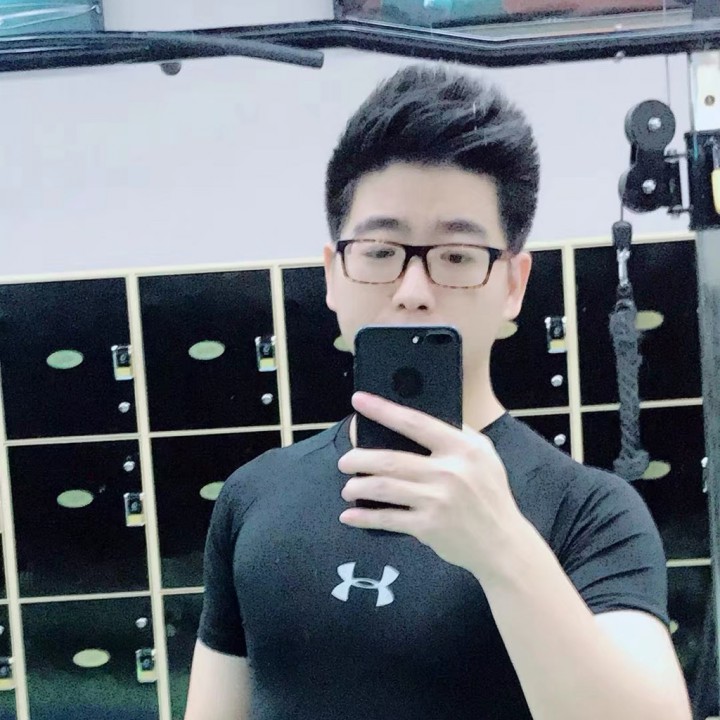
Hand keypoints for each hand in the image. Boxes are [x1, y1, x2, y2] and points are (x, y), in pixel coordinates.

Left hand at [338, 392, 526, 577]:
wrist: (503, 543)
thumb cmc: (490, 495)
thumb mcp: (484, 456)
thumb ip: (458, 435)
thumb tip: (419, 418)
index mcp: (462, 448)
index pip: (415, 422)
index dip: (383, 410)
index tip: (359, 401)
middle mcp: (449, 472)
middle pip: (391, 459)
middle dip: (359, 458)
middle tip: (345, 460)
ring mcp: (437, 500)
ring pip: (384, 488)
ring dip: (358, 487)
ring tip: (348, 488)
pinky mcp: (428, 527)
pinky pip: (388, 518)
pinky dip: (364, 518)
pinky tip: (350, 516)